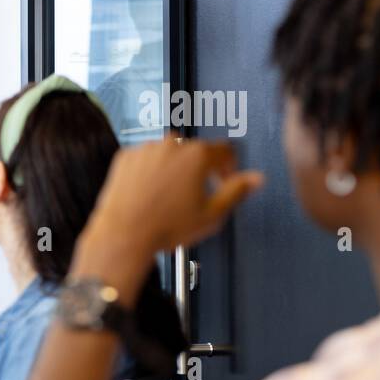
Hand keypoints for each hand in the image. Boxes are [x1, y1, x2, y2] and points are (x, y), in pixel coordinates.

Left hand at [73, 140, 262, 302]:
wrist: (124, 234)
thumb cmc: (163, 227)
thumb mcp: (212, 214)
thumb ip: (237, 191)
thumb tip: (255, 179)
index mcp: (197, 155)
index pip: (225, 150)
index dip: (230, 167)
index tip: (224, 179)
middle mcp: (171, 145)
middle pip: (195, 152)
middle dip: (200, 170)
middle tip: (195, 194)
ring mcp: (146, 149)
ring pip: (168, 154)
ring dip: (173, 169)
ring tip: (169, 197)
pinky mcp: (125, 157)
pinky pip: (145, 159)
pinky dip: (150, 171)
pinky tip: (150, 193)